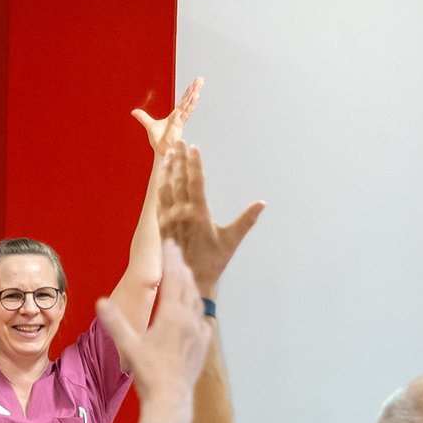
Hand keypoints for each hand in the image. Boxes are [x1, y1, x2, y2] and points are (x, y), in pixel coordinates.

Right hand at [96, 245, 211, 422]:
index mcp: (172, 315)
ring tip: (184, 274)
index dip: (171, 259)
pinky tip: (193, 310)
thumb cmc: (149, 372)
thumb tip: (101, 302)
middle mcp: (189, 319)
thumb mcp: (128, 345)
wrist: (171, 397)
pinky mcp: (203, 344)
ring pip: (196, 300)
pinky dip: (195, 307)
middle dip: (181, 266)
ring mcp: (199, 331)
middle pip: (188, 284)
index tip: (169, 243)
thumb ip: (115, 322)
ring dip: (190, 284)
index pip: (173, 278)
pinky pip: (201, 318)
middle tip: (176, 251)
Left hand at [132, 76, 202, 155]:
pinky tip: (196, 96)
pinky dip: (191, 104)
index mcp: (174, 115)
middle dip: (194, 89)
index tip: (193, 84)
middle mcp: (179, 116)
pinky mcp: (180, 124)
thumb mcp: (149, 124)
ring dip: (194, 93)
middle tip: (201, 79)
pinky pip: (186, 112)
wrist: (160, 149)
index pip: (182, 101)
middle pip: (188, 100)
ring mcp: (180, 119)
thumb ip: (143, 117)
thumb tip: (134, 111)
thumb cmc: (158, 140)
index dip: (187, 92)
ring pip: (189, 104)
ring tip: (200, 84)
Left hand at [157, 142, 263, 293]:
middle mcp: (181, 214)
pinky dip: (161, 187)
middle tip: (178, 142)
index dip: (194, 163)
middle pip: (179, 181)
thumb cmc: (213, 261)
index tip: (193, 148)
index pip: (195, 182)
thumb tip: (262, 203)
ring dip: (168, 170)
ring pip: (166, 189)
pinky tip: (161, 178)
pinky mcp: (162, 227)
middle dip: (178, 160)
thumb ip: (246, 220)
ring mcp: (169, 220)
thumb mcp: (231, 240)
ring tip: (168, 154)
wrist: (190, 280)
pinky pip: (160, 202)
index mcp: (198, 214)